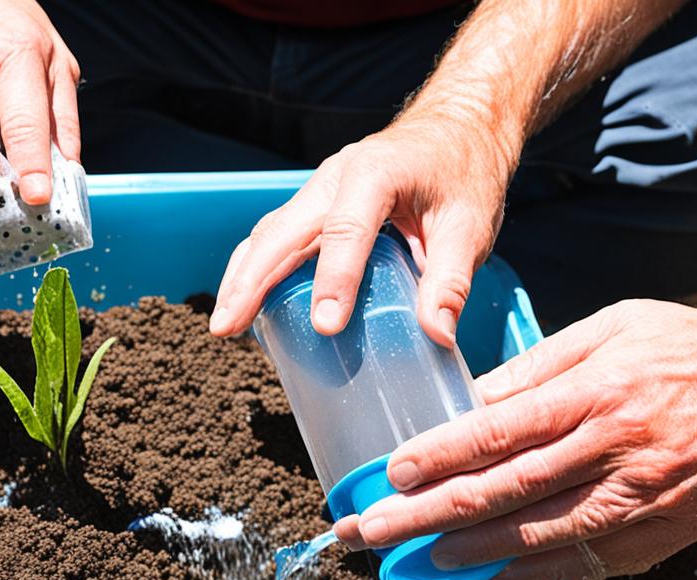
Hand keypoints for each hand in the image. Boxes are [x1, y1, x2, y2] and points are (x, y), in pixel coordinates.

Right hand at [209, 112, 514, 346]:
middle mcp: (334, 177)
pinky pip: (278, 237)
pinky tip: (249, 304)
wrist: (458, 127)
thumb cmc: (464, 172)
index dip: (334, 279)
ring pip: (268, 234)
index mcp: (374, 173)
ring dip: (242, 278)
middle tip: (225, 328)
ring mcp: (319, 189)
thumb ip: (451, 279)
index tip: (325, 326)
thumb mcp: (470, 225)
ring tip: (225, 325)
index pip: (346, 230)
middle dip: (249, 281)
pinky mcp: (316, 205)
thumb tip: (438, 336)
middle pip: (280, 231)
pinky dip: (258, 270)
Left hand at [332, 299, 696, 579]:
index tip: (390, 472)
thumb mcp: (610, 328)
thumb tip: (469, 399)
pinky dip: (535, 576)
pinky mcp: (662, 535)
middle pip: (505, 491)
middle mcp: (615, 450)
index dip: (440, 455)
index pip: (500, 431)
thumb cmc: (685, 349)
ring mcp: (641, 499)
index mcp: (596, 392)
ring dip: (470, 551)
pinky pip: (586, 565)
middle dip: (427, 514)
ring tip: (417, 557)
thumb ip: (537, 367)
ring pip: (540, 535)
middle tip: (370, 530)